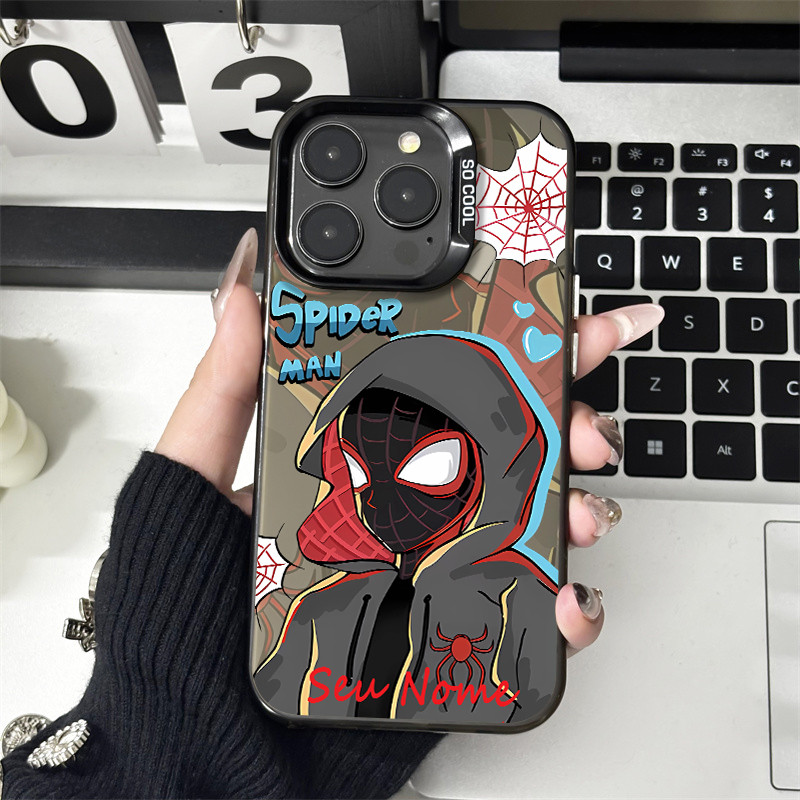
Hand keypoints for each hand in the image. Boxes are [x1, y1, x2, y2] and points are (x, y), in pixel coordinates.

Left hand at [156, 229, 663, 657]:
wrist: (197, 714)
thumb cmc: (187, 593)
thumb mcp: (198, 475)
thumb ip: (222, 389)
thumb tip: (243, 298)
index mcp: (359, 455)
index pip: (439, 389)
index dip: (502, 354)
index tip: (551, 323)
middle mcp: (404, 504)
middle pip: (505, 449)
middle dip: (565, 424)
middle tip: (586, 426)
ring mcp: (431, 564)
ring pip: (529, 522)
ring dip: (577, 507)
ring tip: (580, 510)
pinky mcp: (444, 625)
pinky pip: (522, 610)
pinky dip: (566, 604)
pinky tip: (567, 595)